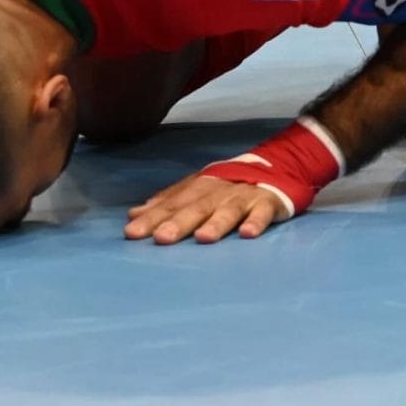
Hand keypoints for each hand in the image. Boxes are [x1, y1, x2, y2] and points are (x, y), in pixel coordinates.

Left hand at [125, 170, 292, 245]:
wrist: (274, 166)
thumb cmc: (226, 186)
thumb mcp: (195, 189)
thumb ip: (167, 201)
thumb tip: (133, 213)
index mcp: (197, 188)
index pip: (171, 204)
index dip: (151, 218)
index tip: (131, 233)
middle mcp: (217, 191)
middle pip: (196, 207)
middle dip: (177, 223)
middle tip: (161, 239)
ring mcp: (242, 197)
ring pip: (227, 210)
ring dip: (216, 223)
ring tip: (203, 238)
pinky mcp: (267, 202)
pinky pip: (262, 213)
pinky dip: (256, 222)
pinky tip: (248, 234)